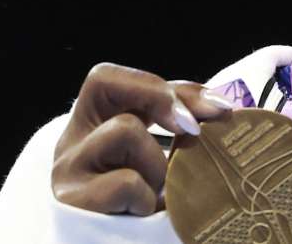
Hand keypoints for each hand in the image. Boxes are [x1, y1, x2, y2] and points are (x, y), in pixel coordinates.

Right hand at [51, 62, 234, 214]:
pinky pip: (127, 181)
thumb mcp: (158, 159)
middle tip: (192, 130)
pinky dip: (147, 199)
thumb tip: (224, 110)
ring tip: (158, 194)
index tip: (218, 110)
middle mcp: (72, 139)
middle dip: (159, 97)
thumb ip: (178, 128)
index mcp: (94, 123)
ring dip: (157, 164)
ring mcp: (67, 168)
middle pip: (101, 80)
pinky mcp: (72, 201)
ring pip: (123, 129)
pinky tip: (144, 214)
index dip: (170, 86)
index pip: (118, 76)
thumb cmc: (142, 205)